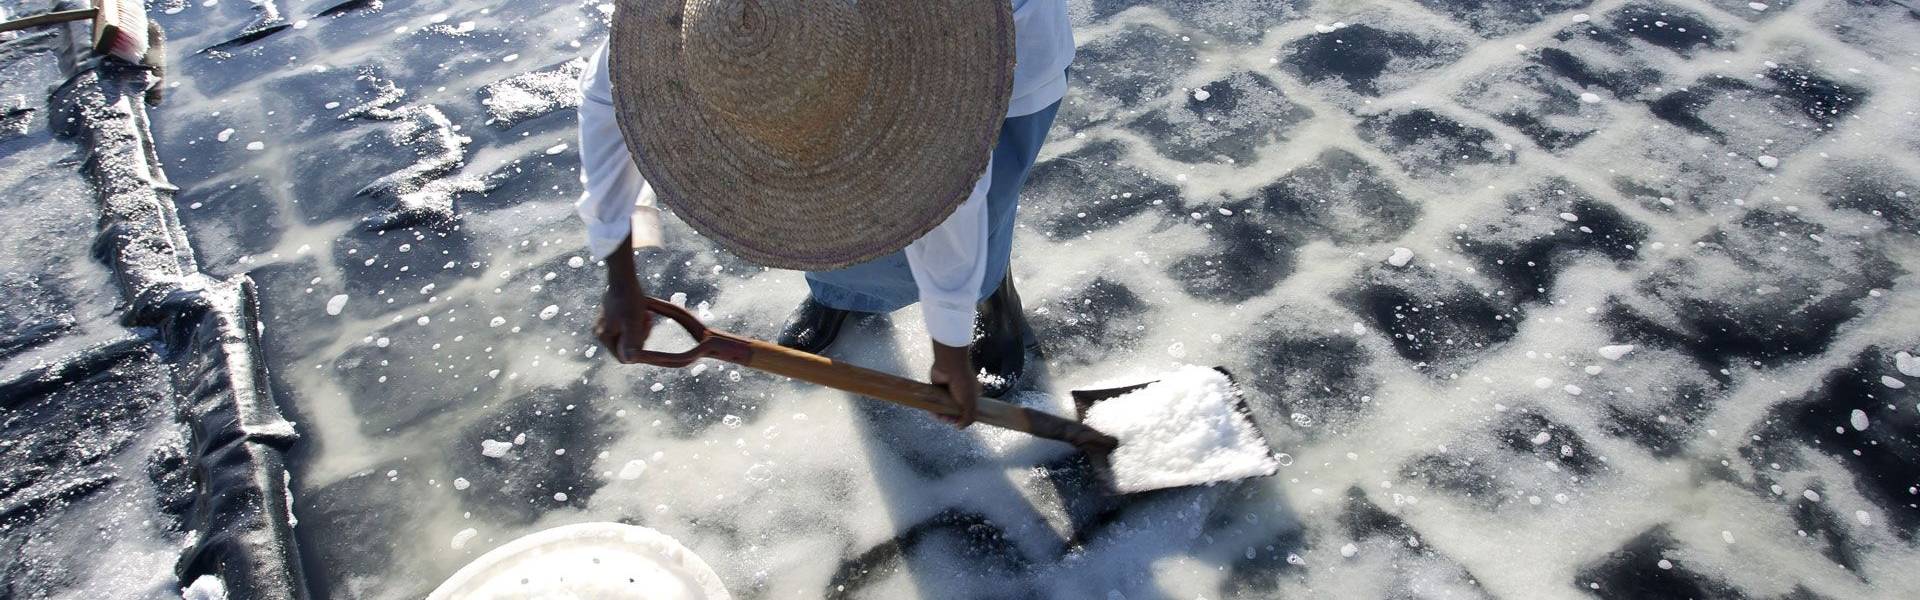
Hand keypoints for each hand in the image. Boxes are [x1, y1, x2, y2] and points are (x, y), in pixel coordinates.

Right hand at [594, 237, 653, 362]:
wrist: (623, 278)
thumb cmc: (629, 300)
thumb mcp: (633, 322)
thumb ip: (631, 342)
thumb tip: (628, 360)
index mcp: (603, 337)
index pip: (622, 356)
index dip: (637, 350)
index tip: (645, 333)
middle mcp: (600, 333)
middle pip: (625, 346)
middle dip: (639, 336)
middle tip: (647, 320)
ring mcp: (604, 325)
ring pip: (627, 336)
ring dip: (639, 328)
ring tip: (645, 314)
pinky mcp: (610, 318)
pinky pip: (626, 327)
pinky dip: (635, 322)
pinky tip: (642, 311)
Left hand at [928, 341, 978, 428]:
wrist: (949, 366)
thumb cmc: (962, 382)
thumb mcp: (969, 402)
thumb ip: (968, 417)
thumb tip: (960, 427)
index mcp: (973, 394)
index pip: (968, 410)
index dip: (963, 418)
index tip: (958, 423)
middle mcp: (961, 392)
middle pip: (955, 409)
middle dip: (951, 417)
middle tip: (948, 420)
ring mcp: (949, 390)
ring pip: (944, 406)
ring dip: (942, 414)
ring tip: (940, 418)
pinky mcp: (937, 388)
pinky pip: (935, 401)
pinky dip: (933, 408)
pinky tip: (933, 413)